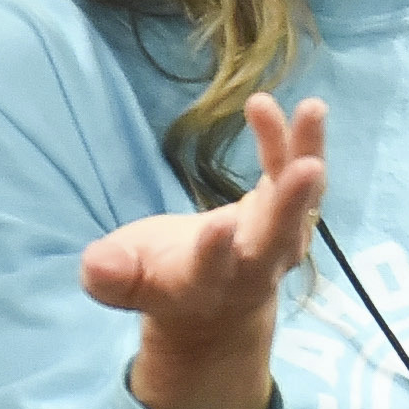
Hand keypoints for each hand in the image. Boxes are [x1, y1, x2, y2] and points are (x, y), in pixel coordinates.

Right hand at [78, 96, 326, 408]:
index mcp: (203, 285)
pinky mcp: (287, 210)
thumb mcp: (125, 284)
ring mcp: (277, 239)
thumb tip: (96, 264)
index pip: (211, 270)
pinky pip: (297, 172)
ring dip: (308, 155)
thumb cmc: (159, 282)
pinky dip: (294, 139)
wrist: (214, 305)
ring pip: (301, 201)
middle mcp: (251, 267)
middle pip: (277, 238)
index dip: (214, 251)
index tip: (218, 224)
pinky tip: (276, 103)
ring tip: (312, 108)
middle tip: (307, 168)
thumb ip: (110, 276)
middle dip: (290, 204)